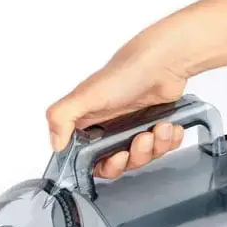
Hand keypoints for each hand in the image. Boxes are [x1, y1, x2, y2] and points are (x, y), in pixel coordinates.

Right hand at [46, 28, 187, 178]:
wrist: (165, 59)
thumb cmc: (127, 72)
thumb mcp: (86, 94)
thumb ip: (62, 118)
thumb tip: (55, 144)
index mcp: (91, 124)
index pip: (92, 161)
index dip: (106, 166)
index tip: (116, 157)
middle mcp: (111, 129)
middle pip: (121, 164)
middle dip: (135, 157)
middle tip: (142, 139)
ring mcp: (134, 129)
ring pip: (144, 157)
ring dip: (155, 146)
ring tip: (159, 127)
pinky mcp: (156, 127)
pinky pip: (164, 148)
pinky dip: (170, 140)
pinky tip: (170, 126)